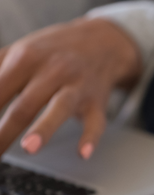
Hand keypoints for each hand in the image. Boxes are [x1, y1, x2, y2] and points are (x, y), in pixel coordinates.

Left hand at [0, 18, 140, 158]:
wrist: (102, 42)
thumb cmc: (54, 51)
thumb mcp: (20, 50)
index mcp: (27, 58)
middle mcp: (53, 71)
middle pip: (23, 105)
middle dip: (2, 132)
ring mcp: (77, 87)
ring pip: (60, 108)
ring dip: (44, 128)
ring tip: (29, 148)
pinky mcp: (96, 102)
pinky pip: (95, 122)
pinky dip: (91, 137)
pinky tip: (83, 153)